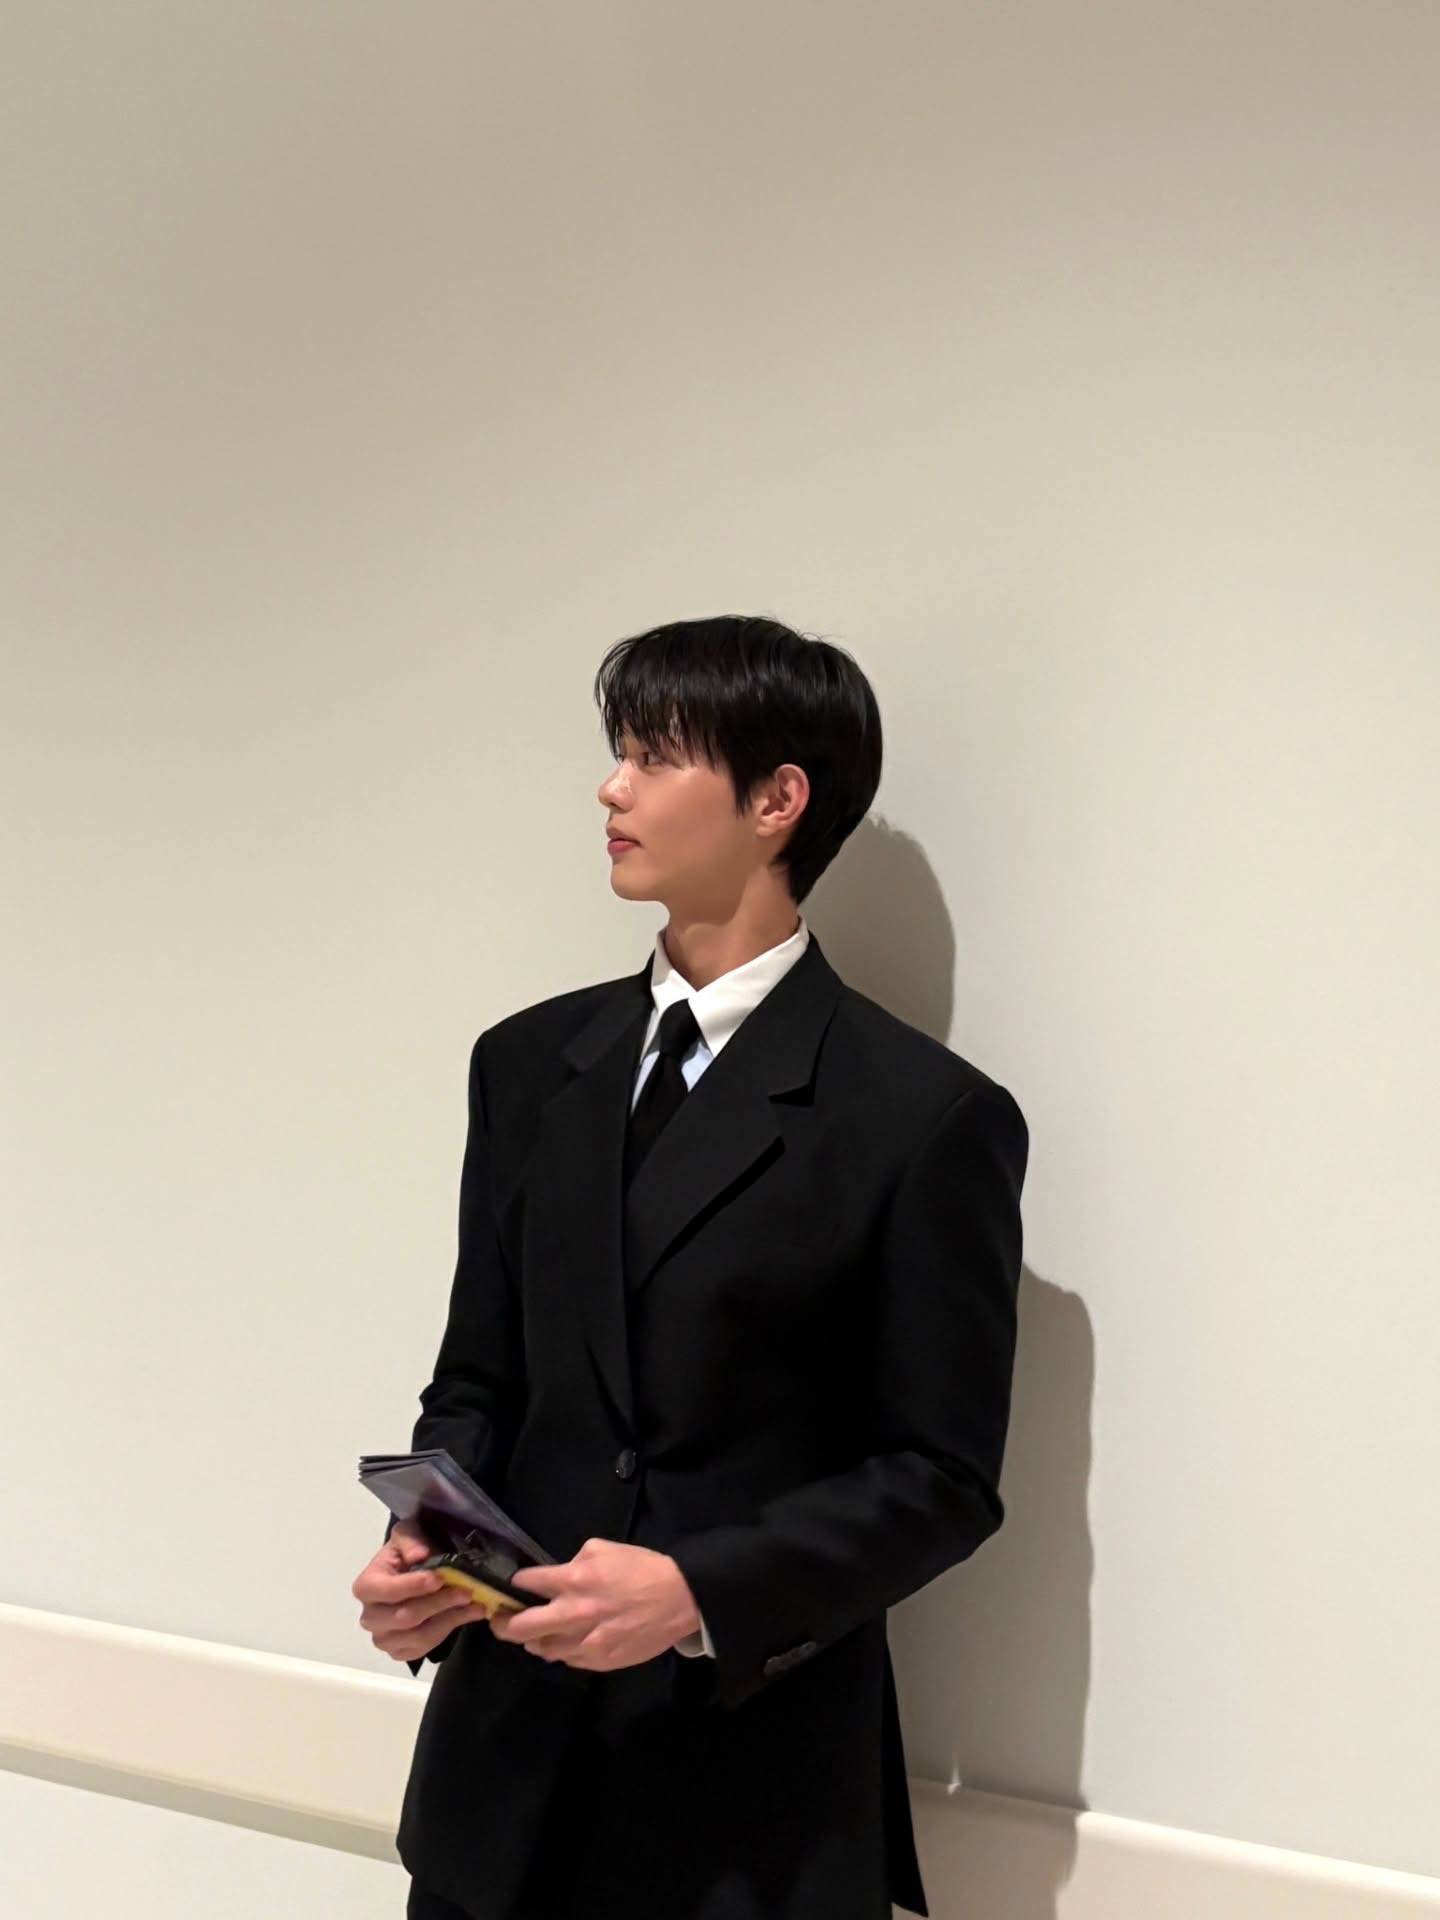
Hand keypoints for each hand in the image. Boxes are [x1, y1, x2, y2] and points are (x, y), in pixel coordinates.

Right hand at [353, 1516, 494, 1662]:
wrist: (409, 1573)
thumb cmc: (406, 1552)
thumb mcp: (407, 1534)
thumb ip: (411, 1540)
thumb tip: (419, 1555)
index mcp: (366, 1587)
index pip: (388, 1591)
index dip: (414, 1586)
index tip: (439, 1579)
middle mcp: (369, 1617)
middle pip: (406, 1617)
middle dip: (439, 1603)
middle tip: (467, 1591)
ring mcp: (384, 1638)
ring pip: (419, 1636)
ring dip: (450, 1619)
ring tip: (474, 1604)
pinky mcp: (399, 1652)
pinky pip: (425, 1648)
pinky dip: (449, 1630)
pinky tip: (466, 1615)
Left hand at [489, 1537, 701, 1671]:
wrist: (678, 1599)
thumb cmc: (642, 1569)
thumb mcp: (604, 1549)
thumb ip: (575, 1560)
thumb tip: (560, 1571)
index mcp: (572, 1581)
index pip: (527, 1583)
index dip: (515, 1583)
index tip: (510, 1586)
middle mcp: (572, 1614)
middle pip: (521, 1627)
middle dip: (502, 1624)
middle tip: (497, 1621)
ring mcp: (584, 1642)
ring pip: (541, 1649)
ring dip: (531, 1641)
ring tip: (530, 1634)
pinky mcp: (598, 1661)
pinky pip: (567, 1660)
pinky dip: (560, 1650)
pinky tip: (562, 1642)